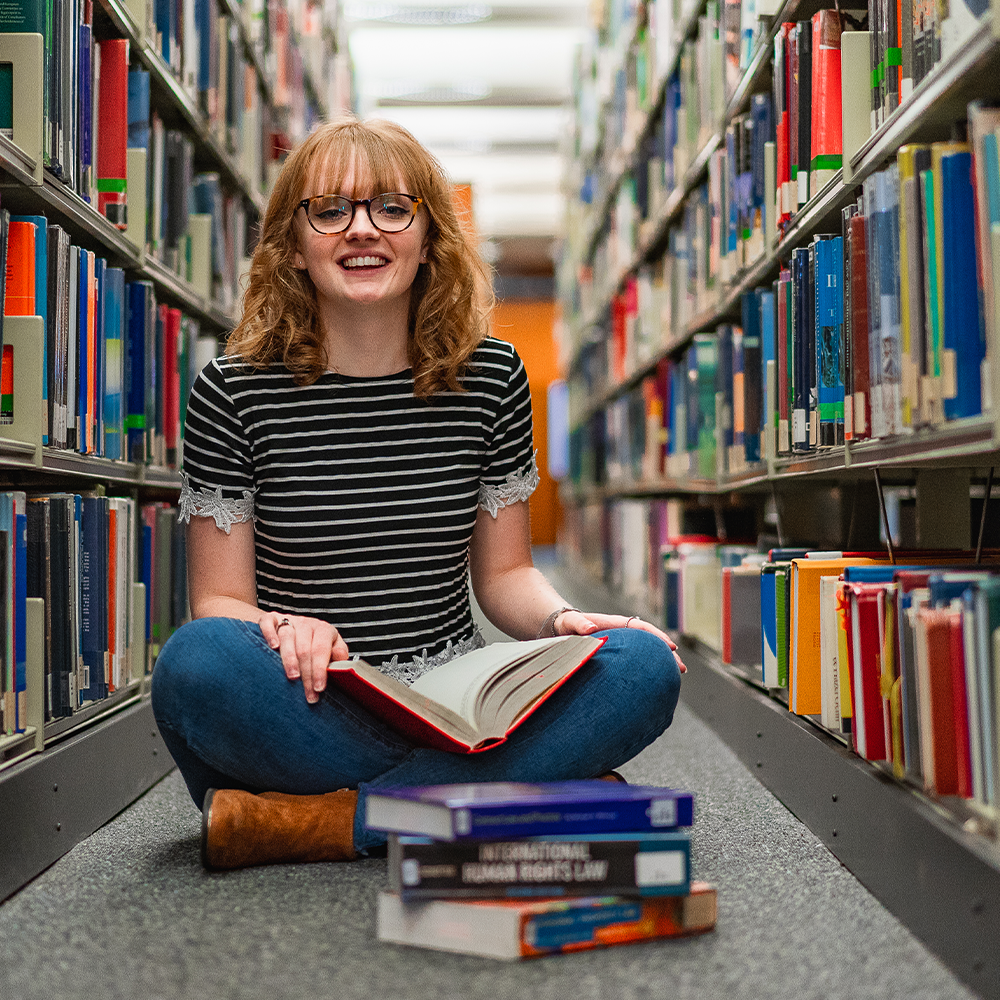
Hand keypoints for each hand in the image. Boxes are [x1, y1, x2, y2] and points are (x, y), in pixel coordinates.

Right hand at [259, 613, 350, 702]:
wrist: (294, 626)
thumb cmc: (315, 643)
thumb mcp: (331, 647)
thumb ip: (338, 654)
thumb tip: (341, 659)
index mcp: (323, 630)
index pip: (321, 650)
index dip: (320, 670)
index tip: (319, 688)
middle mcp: (306, 624)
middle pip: (304, 648)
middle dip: (306, 673)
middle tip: (307, 694)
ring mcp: (289, 620)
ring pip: (287, 637)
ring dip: (289, 659)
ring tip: (292, 677)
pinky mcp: (271, 618)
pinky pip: (268, 622)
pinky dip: (270, 634)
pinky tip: (273, 647)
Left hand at [553, 610, 686, 673]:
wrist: (558, 629)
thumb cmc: (565, 625)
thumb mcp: (569, 623)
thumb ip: (579, 623)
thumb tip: (591, 627)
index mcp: (613, 624)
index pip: (640, 628)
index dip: (657, 637)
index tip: (671, 647)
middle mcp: (621, 633)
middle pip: (649, 642)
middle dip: (666, 653)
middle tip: (681, 669)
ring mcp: (621, 645)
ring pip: (645, 653)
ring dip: (661, 662)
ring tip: (676, 677)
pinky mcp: (617, 656)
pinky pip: (636, 661)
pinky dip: (647, 670)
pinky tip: (655, 683)